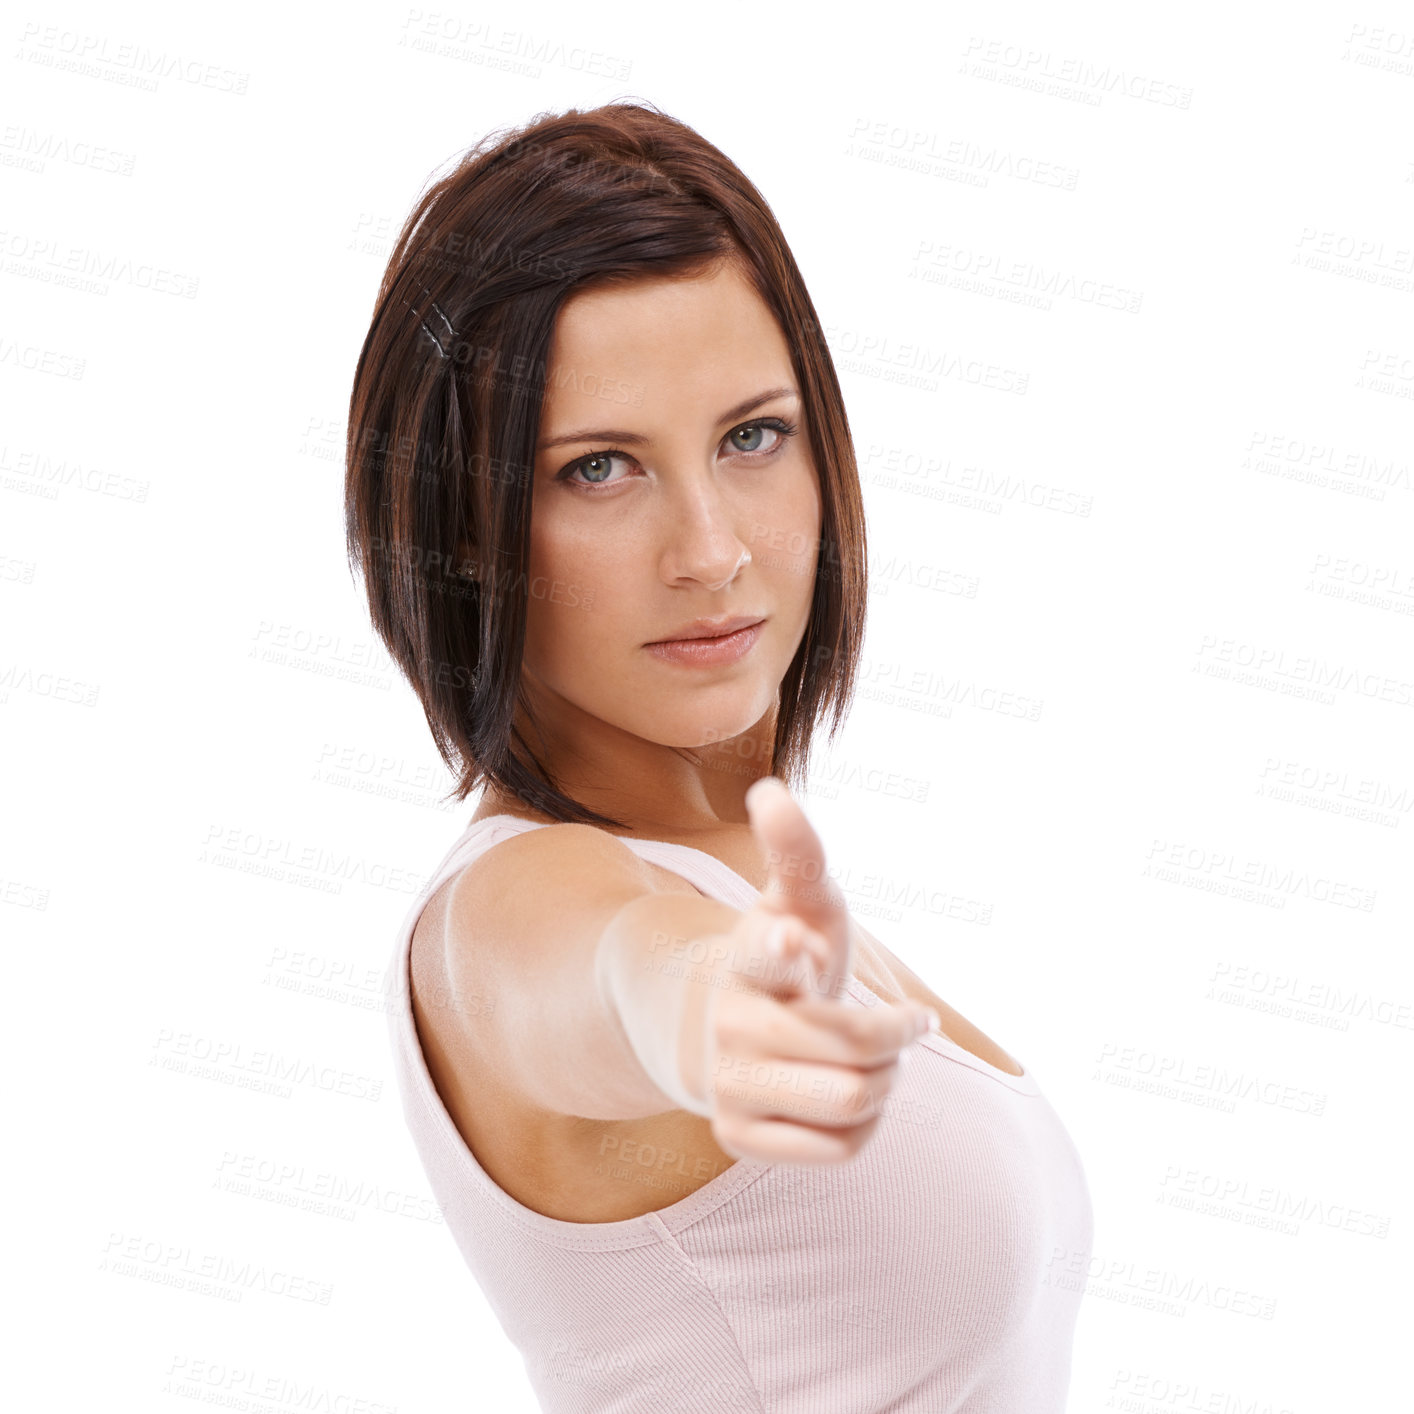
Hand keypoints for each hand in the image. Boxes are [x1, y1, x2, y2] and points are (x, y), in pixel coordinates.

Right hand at [694, 776, 936, 1164]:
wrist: (713, 1027)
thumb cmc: (781, 954)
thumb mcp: (796, 899)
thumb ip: (797, 850)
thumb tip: (769, 790)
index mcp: (747, 955)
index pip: (762, 952)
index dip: (781, 950)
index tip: (796, 944)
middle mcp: (729, 1022)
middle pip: (856, 1047)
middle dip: (899, 1035)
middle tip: (908, 1024)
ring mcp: (728, 1084)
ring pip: (854, 1101)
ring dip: (887, 1080)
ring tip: (877, 1061)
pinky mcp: (736, 1138)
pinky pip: (841, 1148)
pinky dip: (864, 1125)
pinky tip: (846, 1096)